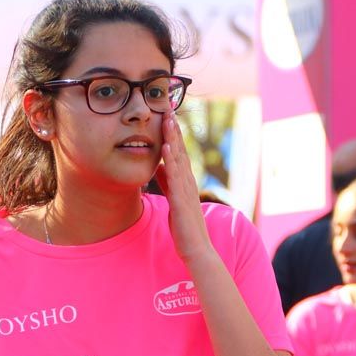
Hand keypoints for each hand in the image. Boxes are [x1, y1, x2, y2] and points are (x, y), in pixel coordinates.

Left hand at [156, 108, 212, 263]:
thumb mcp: (173, 199)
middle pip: (180, 149)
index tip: (166, 115)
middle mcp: (187, 181)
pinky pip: (176, 176)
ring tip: (167, 118)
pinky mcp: (181, 199)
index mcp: (185, 182)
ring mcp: (186, 189)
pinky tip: (167, 147)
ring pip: (179, 158)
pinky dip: (172, 160)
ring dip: (173, 138)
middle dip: (173, 128)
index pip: (178, 152)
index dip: (172, 134)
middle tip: (168, 107)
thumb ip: (167, 182)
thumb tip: (159, 166)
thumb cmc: (184, 227)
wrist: (196, 249)